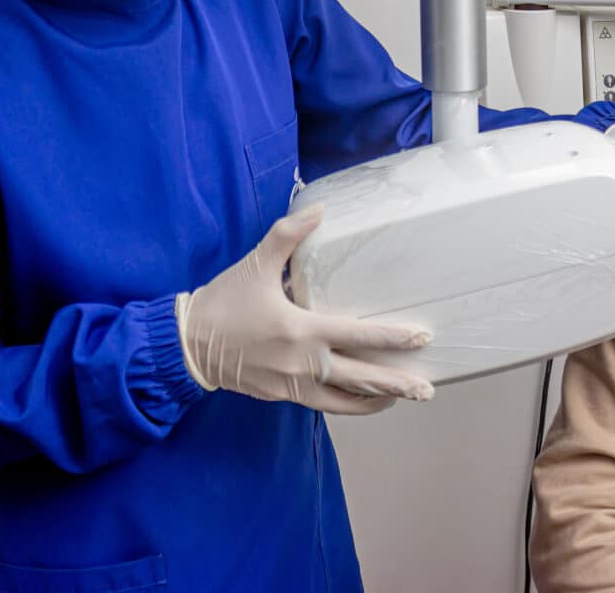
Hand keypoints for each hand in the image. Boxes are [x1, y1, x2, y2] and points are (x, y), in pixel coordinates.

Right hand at [176, 208, 434, 414]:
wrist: (188, 345)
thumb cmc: (223, 303)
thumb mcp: (255, 264)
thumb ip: (287, 236)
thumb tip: (317, 210)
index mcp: (302, 331)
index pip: (359, 337)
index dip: (392, 338)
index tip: (421, 338)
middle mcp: (304, 364)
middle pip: (360, 378)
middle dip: (397, 384)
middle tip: (426, 389)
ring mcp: (294, 384)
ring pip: (344, 401)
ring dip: (376, 400)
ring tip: (401, 398)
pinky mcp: (283, 396)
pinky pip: (324, 404)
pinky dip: (348, 403)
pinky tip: (362, 399)